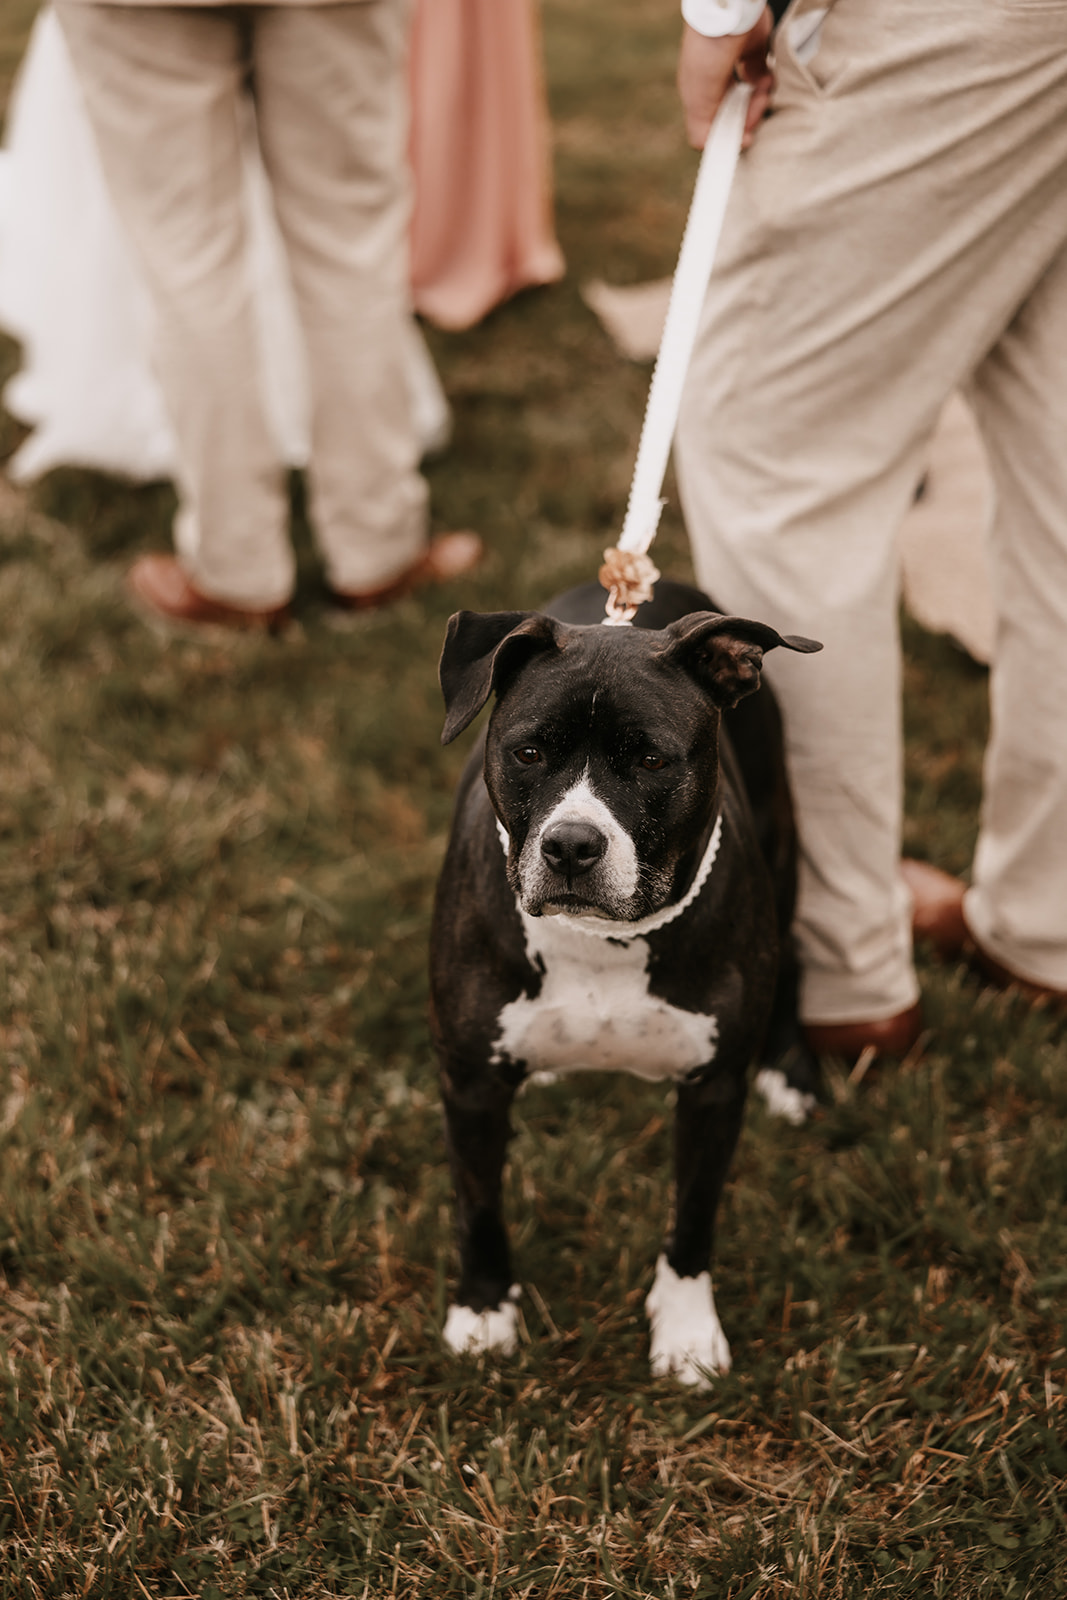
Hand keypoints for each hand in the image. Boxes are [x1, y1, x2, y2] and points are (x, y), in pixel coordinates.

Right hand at [677, 11, 774, 149]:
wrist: (729, 13)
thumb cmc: (707, 56)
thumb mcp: (698, 101)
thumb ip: (702, 131)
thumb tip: (714, 149)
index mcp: (700, 96)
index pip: (715, 126)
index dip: (731, 134)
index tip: (744, 137)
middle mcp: (717, 86)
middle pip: (737, 116)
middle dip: (749, 117)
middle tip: (756, 109)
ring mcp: (736, 72)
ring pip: (752, 100)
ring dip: (759, 99)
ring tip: (762, 88)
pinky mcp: (755, 57)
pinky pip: (764, 80)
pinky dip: (767, 83)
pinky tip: (767, 78)